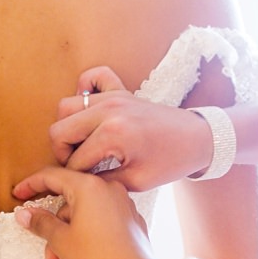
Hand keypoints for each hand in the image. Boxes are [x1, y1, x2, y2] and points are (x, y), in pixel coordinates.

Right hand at [14, 166, 162, 258]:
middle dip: (54, 228)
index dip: (31, 186)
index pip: (51, 176)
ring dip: (69, 236)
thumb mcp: (61, 240)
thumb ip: (40, 222)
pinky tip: (82, 256)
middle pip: (68, 201)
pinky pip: (100, 220)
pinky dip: (87, 234)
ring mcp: (122, 203)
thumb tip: (24, 213)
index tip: (18, 194)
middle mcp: (107, 188)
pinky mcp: (131, 220)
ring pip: (84, 214)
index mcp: (88, 186)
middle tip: (46, 250)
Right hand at [28, 69, 213, 191]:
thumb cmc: (171, 162)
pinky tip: (90, 110)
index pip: (75, 158)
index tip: (83, 182)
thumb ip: (102, 179)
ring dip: (68, 126)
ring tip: (82, 142)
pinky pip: (92, 76)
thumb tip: (79, 179)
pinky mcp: (119, 89)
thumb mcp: (137, 181)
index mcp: (113, 135)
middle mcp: (107, 110)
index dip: (76, 175)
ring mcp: (112, 96)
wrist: (198, 138)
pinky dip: (84, 88)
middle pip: (59, 128)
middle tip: (77, 164)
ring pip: (66, 105)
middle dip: (62, 151)